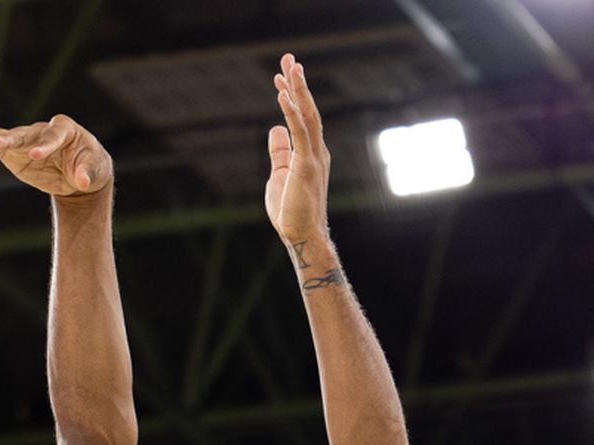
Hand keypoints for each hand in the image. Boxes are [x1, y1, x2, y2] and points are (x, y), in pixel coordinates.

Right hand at [0, 113, 110, 199]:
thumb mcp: (95, 171)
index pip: (53, 135)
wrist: (81, 173)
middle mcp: (41, 130)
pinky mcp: (12, 152)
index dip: (45, 145)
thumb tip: (81, 181)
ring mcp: (24, 140)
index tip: (37, 156)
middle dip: (7, 140)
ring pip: (1, 137)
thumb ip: (88, 174)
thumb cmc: (90, 166)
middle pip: (22, 134)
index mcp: (64, 129)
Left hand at [265, 53, 330, 250]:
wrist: (302, 237)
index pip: (302, 117)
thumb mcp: (279, 175)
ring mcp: (314, 158)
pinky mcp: (307, 166)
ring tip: (290, 66)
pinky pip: (300, 133)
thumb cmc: (292, 212)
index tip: (281, 76)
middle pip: (308, 109)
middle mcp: (317, 151)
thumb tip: (275, 128)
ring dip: (298, 90)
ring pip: (307, 116)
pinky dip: (292, 112)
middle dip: (297, 83)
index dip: (292, 94)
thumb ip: (279, 152)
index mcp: (312, 153)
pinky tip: (283, 95)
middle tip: (289, 58)